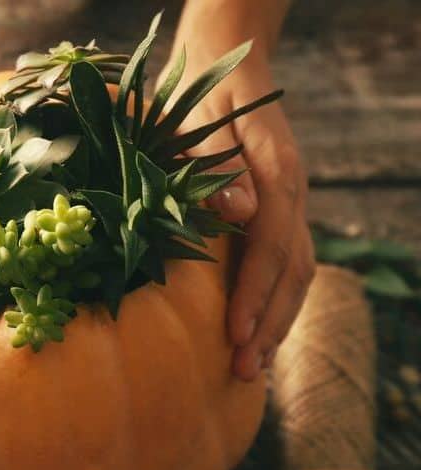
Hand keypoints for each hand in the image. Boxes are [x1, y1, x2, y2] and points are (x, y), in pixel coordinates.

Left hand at [173, 46, 315, 379]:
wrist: (228, 71)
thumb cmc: (203, 98)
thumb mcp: (200, 120)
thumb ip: (218, 164)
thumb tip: (240, 212)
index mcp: (276, 172)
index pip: (271, 246)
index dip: (254, 293)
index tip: (233, 334)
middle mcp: (291, 195)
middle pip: (291, 271)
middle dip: (269, 324)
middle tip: (243, 371)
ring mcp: (290, 208)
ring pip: (296, 276)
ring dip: (276, 324)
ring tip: (251, 370)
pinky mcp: (278, 218)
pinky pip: (286, 269)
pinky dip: (274, 306)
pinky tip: (256, 336)